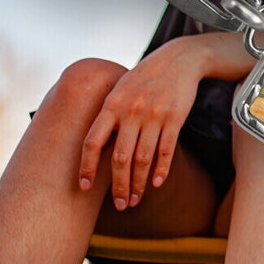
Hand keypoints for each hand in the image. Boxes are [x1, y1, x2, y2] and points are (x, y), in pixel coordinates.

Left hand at [78, 38, 206, 208]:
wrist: (179, 58)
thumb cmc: (145, 76)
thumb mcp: (120, 88)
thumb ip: (107, 115)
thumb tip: (92, 147)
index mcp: (112, 104)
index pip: (92, 142)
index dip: (86, 167)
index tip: (84, 188)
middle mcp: (132, 111)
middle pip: (120, 158)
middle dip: (118, 186)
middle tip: (119, 205)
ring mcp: (154, 114)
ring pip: (143, 159)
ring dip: (138, 184)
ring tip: (135, 199)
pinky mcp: (175, 117)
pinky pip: (166, 150)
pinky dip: (161, 170)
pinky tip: (156, 183)